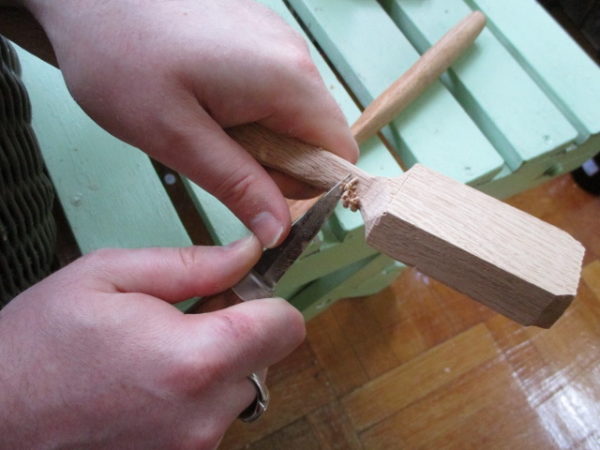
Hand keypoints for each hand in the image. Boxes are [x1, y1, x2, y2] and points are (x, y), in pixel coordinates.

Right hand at [0, 236, 304, 447]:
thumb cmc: (41, 343)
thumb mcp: (109, 276)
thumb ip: (192, 264)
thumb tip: (249, 251)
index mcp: (193, 359)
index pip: (286, 328)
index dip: (268, 304)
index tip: (240, 294)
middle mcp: (204, 414)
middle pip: (265, 360)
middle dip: (239, 334)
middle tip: (185, 320)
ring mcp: (192, 448)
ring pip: (239, 389)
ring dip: (214, 368)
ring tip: (157, 355)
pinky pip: (211, 417)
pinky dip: (194, 397)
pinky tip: (149, 385)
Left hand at [21, 0, 358, 246]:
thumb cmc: (122, 61)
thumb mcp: (177, 139)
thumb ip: (238, 186)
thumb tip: (281, 233)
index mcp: (288, 80)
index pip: (339, 153)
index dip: (309, 186)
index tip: (258, 192)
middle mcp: (296, 54)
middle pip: (318, 134)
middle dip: (280, 163)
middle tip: (219, 157)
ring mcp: (277, 38)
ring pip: (296, 112)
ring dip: (264, 136)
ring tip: (207, 126)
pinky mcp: (257, 32)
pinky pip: (276, 87)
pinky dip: (253, 108)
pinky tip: (208, 99)